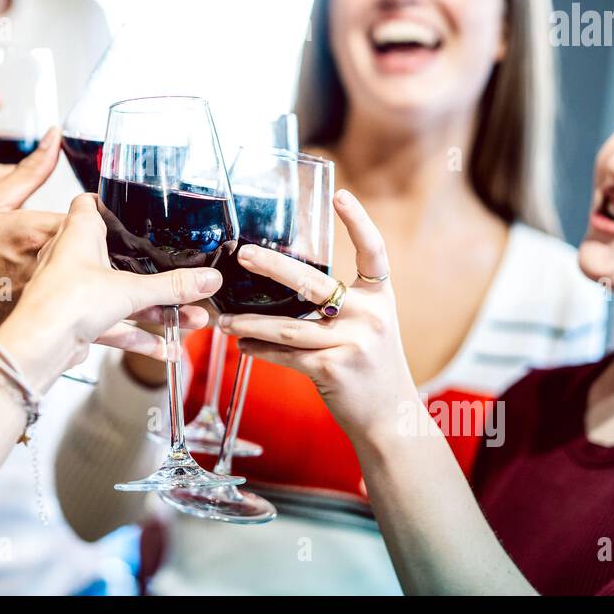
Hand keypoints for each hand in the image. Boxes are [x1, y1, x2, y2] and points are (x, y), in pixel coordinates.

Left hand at [0, 194, 220, 390]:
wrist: (39, 346)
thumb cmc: (63, 301)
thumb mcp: (130, 289)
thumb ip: (171, 286)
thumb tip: (207, 278)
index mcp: (79, 233)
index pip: (90, 204)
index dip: (112, 204)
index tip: (136, 209)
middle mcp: (75, 259)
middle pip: (121, 258)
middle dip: (155, 273)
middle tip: (185, 280)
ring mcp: (78, 291)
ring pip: (123, 296)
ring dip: (157, 309)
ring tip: (192, 319)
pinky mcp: (80, 321)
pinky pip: (117, 325)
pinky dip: (142, 336)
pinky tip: (168, 349)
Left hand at [216, 189, 417, 442]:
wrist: (390, 417)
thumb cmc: (372, 367)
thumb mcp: (370, 326)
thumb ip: (342, 304)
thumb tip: (288, 281)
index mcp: (379, 298)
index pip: (373, 251)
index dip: (358, 222)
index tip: (340, 195)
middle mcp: (368, 316)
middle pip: (314, 283)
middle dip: (272, 267)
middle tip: (242, 255)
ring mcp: (351, 343)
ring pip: (289, 325)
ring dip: (250, 321)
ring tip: (223, 318)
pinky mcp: (333, 369)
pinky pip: (286, 355)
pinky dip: (261, 350)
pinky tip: (243, 345)